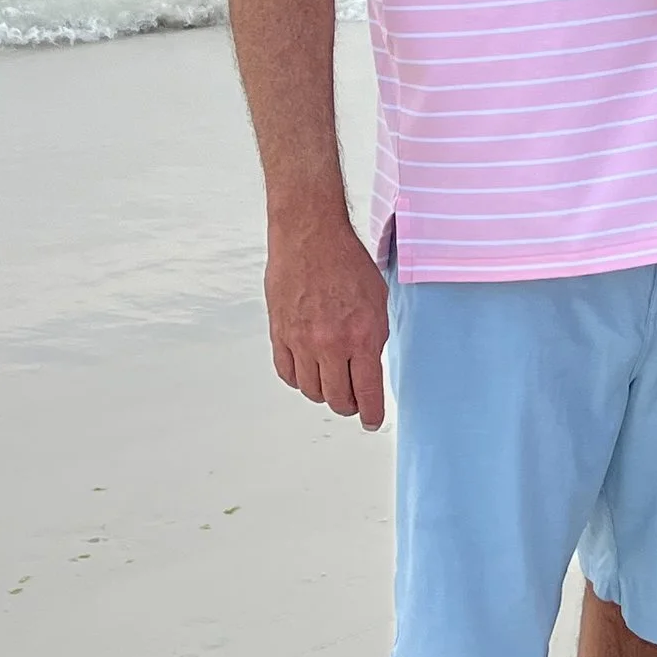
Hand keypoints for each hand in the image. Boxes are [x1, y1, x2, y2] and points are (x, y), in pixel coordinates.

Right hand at [265, 210, 389, 428]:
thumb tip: (369, 367)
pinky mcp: (279, 333)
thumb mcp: (378, 301)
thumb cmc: (346, 261)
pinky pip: (287, 373)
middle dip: (349, 405)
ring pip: (311, 391)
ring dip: (324, 393)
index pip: (367, 393)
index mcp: (362, 336)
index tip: (372, 420)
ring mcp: (301, 341)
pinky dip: (299, 378)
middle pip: (338, 399)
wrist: (310, 236)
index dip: (371, 414)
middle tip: (354, 400)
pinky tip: (308, 369)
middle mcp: (330, 344)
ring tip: (332, 380)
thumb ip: (374, 337)